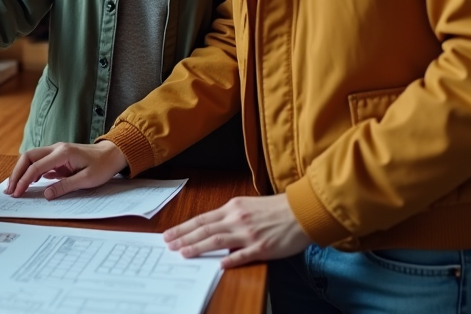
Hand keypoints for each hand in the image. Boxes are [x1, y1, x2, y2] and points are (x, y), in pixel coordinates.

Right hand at [5, 141, 127, 199]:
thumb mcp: (87, 180)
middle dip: (16, 173)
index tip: (17, 193)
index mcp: (63, 153)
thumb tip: (46, 195)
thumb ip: (65, 186)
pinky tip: (28, 182)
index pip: (36, 166)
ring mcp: (56, 150)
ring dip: (21, 171)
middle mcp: (56, 148)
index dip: (24, 180)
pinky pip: (39, 161)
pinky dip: (30, 170)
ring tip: (15, 187)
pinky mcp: (58, 156)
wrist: (113, 153)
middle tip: (10, 190)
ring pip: (31, 157)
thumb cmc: (102, 166)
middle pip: (28, 157)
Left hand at [163, 194, 312, 267]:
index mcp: (233, 208)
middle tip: (169, 245)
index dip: (184, 227)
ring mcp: (249, 234)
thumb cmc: (276, 209)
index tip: (169, 234)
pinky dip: (230, 260)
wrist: (301, 211)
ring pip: (218, 241)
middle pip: (205, 229)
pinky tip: (218, 265)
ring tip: (184, 253)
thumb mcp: (249, 205)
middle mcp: (237, 219)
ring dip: (198, 247)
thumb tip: (212, 227)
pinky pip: (242, 255)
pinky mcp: (262, 247)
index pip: (202, 219)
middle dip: (184, 237)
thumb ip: (231, 216)